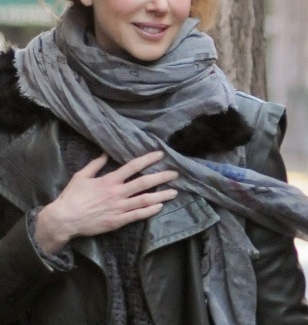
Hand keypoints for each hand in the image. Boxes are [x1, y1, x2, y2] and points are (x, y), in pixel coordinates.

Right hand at [35, 151, 178, 254]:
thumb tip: (105, 154)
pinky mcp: (117, 221)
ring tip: (174, 192)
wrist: (64, 220)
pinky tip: (160, 207)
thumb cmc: (72, 197)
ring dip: (161, 195)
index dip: (148, 159)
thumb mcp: (81, 176)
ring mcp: (119, 208)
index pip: (133, 166)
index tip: (160, 154)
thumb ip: (95, 164)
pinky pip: (137, 215)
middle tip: (175, 174)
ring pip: (144, 200)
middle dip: (161, 177)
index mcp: (109, 180)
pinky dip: (150, 211)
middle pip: (144, 182)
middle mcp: (117, 193)